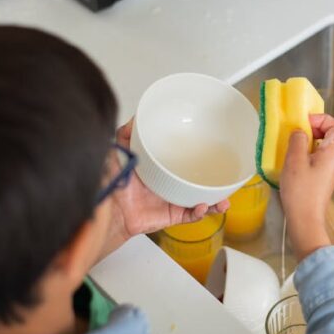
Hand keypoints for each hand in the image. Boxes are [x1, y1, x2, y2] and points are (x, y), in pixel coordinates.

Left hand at [97, 118, 229, 260]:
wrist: (108, 208)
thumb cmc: (111, 182)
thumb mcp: (118, 151)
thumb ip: (126, 133)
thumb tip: (136, 117)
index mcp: (159, 170)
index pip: (182, 162)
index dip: (198, 158)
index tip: (212, 150)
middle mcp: (167, 185)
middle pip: (196, 183)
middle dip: (213, 182)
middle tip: (226, 176)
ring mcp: (170, 201)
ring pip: (199, 202)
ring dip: (214, 201)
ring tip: (224, 199)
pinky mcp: (170, 216)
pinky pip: (190, 216)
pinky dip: (199, 212)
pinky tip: (204, 206)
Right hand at [279, 114, 333, 260]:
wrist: (305, 219)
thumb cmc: (301, 192)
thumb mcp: (295, 160)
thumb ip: (298, 140)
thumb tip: (300, 132)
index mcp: (333, 153)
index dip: (322, 119)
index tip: (304, 122)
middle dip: (321, 127)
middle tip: (305, 129)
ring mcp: (333, 169)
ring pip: (331, 145)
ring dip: (317, 139)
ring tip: (299, 142)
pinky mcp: (326, 177)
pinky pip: (325, 156)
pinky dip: (314, 150)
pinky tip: (299, 157)